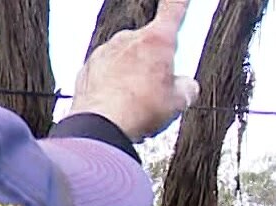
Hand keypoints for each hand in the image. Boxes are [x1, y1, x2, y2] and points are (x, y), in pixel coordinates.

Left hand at [70, 0, 199, 141]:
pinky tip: (117, 105)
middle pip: (147, 43)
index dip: (178, 2)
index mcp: (157, 40)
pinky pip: (106, 72)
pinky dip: (112, 84)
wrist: (101, 124)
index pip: (173, 10)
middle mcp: (129, 39)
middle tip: (158, 90)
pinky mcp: (88, 68)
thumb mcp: (178, 103)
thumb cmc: (139, 110)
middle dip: (153, 61)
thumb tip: (186, 86)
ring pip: (125, 59)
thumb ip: (186, 88)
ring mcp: (106, 51)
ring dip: (131, 74)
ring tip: (135, 104)